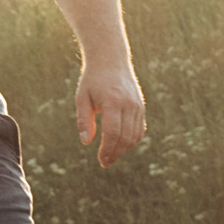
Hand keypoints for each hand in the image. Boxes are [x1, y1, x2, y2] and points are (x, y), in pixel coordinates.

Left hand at [76, 53, 145, 168]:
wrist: (111, 61)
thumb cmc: (92, 80)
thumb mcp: (82, 97)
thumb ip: (83, 120)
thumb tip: (86, 142)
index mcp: (113, 101)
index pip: (113, 132)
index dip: (108, 149)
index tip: (101, 160)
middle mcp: (129, 104)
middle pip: (126, 137)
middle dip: (115, 153)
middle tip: (105, 163)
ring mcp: (137, 106)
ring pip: (135, 136)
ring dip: (123, 150)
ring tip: (111, 156)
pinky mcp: (141, 107)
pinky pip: (140, 130)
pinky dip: (132, 141)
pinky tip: (121, 147)